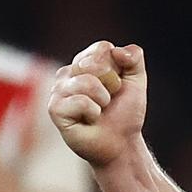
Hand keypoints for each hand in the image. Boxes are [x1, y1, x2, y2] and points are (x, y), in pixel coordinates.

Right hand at [48, 41, 147, 166]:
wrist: (121, 142)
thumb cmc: (125, 112)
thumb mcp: (137, 81)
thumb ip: (134, 57)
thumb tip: (117, 50)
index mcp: (86, 62)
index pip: (102, 48)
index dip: (118, 67)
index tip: (118, 84)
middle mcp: (68, 73)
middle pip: (93, 63)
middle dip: (111, 84)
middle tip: (109, 99)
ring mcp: (58, 90)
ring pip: (86, 82)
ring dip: (103, 100)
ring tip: (99, 110)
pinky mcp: (54, 109)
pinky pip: (80, 101)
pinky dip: (93, 112)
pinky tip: (89, 120)